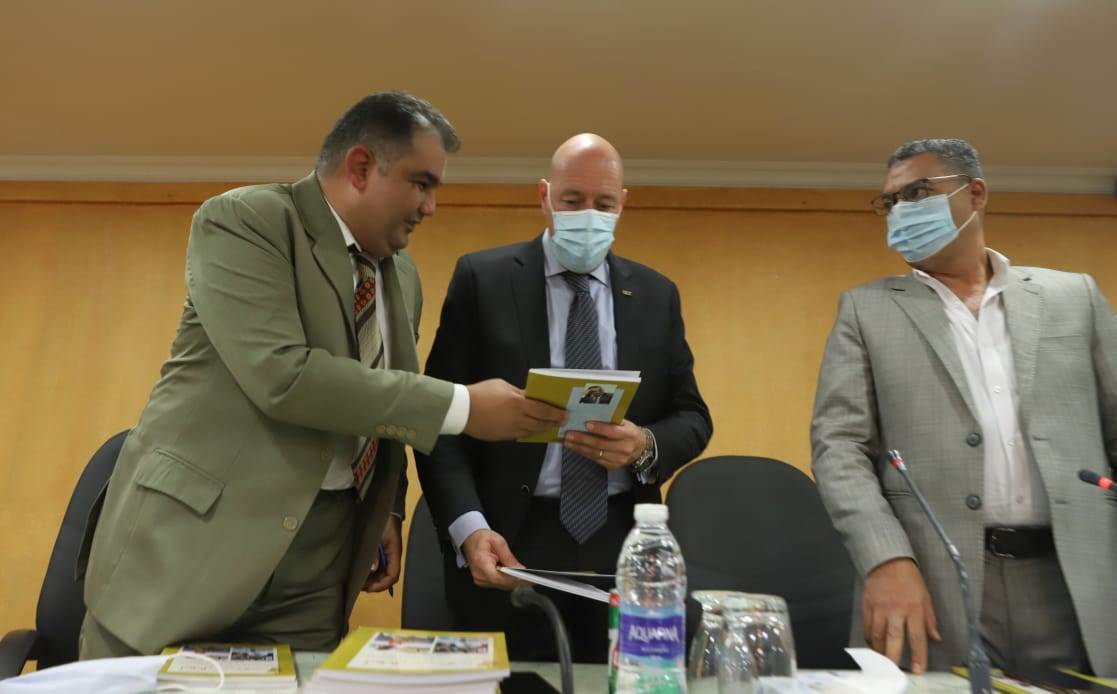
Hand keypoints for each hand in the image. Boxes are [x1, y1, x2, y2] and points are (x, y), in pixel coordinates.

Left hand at [363, 515, 401, 592]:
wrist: (385, 510)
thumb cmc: (383, 522)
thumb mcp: (377, 537)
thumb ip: (375, 553)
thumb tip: (372, 569)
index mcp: (395, 553)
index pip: (393, 576)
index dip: (381, 585)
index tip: (367, 588)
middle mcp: (393, 557)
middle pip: (388, 578)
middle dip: (376, 585)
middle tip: (360, 586)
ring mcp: (388, 555)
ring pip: (384, 574)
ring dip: (374, 580)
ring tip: (360, 581)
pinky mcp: (383, 552)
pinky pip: (380, 567)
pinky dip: (372, 573)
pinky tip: (363, 573)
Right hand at [461, 529, 525, 590]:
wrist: (470, 539)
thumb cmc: (482, 538)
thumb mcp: (498, 542)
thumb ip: (508, 557)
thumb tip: (519, 569)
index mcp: (480, 562)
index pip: (498, 577)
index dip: (512, 580)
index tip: (525, 579)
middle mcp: (478, 574)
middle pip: (500, 583)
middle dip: (517, 582)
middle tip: (532, 581)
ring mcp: (480, 579)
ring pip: (500, 585)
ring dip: (514, 583)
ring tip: (528, 581)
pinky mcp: (483, 580)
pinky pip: (498, 584)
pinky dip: (508, 582)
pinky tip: (518, 579)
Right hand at [464, 379, 565, 440]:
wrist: (461, 410)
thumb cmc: (481, 393)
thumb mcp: (502, 385)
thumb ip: (519, 392)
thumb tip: (530, 396)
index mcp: (518, 404)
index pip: (543, 410)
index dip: (556, 413)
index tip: (565, 414)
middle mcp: (517, 419)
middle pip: (540, 423)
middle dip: (552, 423)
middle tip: (562, 422)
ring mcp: (510, 430)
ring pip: (532, 432)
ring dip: (543, 429)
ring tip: (550, 426)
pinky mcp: (503, 437)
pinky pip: (520, 435)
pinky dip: (529, 432)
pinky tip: (533, 430)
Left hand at [563, 420, 646, 469]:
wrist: (641, 449)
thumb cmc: (628, 432)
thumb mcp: (625, 423)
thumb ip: (611, 421)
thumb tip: (590, 415)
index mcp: (629, 434)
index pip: (612, 432)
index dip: (599, 428)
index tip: (585, 424)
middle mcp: (625, 448)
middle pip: (600, 444)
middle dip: (582, 439)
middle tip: (569, 434)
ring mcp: (619, 460)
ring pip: (595, 454)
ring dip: (579, 447)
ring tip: (567, 441)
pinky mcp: (612, 466)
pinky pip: (595, 459)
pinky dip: (584, 453)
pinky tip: (575, 448)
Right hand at [863, 558, 940, 672]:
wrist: (887, 559)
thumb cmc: (908, 577)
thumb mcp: (926, 596)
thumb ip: (930, 618)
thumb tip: (935, 637)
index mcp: (914, 608)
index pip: (917, 636)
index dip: (918, 656)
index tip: (918, 669)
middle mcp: (896, 609)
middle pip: (893, 639)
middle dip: (893, 658)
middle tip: (894, 670)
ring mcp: (880, 607)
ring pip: (877, 635)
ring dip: (880, 650)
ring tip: (883, 660)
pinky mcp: (868, 604)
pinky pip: (866, 626)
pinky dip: (869, 638)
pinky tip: (873, 644)